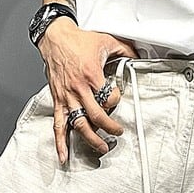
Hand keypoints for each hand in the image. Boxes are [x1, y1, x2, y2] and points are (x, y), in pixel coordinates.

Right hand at [37, 18, 137, 164]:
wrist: (55, 37)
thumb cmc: (77, 41)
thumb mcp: (107, 41)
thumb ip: (125, 50)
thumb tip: (138, 57)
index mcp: (92, 75)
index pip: (108, 97)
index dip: (116, 101)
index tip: (117, 99)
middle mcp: (78, 89)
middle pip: (95, 116)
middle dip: (108, 128)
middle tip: (117, 134)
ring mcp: (67, 96)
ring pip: (79, 123)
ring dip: (90, 139)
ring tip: (100, 147)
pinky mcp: (57, 100)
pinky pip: (58, 124)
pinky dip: (60, 142)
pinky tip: (63, 155)